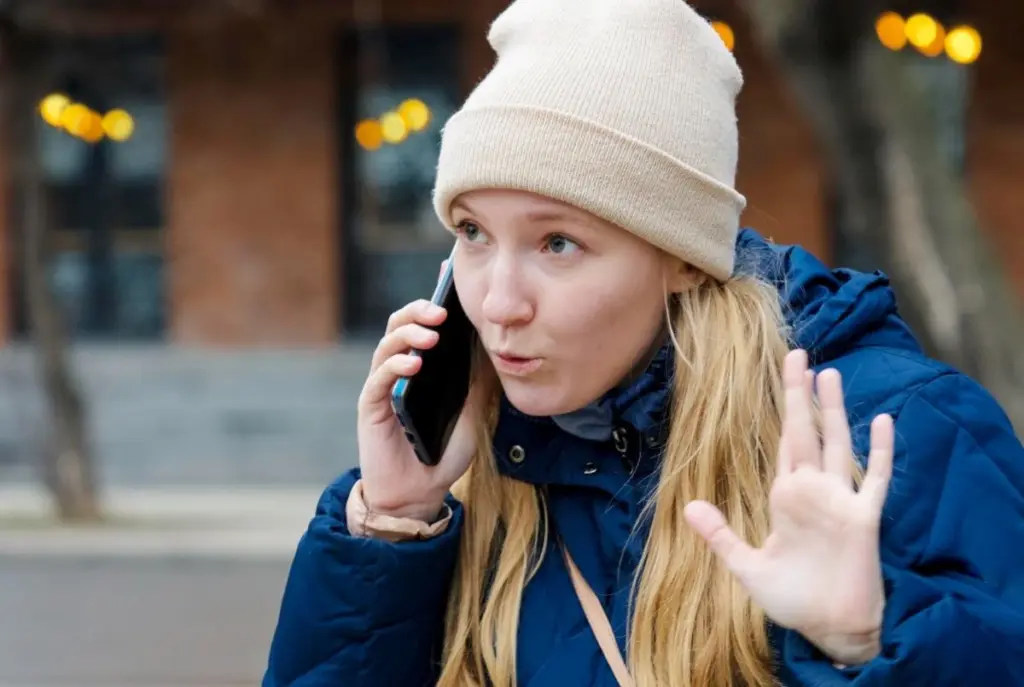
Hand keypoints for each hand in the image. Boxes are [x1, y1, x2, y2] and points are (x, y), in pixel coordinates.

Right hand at [356, 260, 479, 521]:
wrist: (422, 491)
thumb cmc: (445, 448)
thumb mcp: (474, 408)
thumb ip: (479, 377)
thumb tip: (494, 342)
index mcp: (423, 365)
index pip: (424, 322)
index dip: (433, 297)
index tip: (447, 275)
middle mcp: (399, 369)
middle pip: (400, 324)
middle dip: (419, 310)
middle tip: (442, 309)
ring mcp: (384, 386)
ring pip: (387, 345)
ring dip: (408, 334)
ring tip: (432, 334)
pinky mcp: (372, 407)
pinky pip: (379, 378)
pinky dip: (396, 366)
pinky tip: (414, 365)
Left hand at [684, 349, 893, 665]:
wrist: (830, 630)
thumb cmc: (793, 599)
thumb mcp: (747, 566)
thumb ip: (720, 535)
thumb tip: (688, 507)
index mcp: (786, 498)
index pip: (784, 443)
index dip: (781, 412)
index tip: (781, 380)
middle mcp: (813, 491)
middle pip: (805, 432)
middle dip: (799, 395)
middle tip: (796, 355)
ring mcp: (840, 502)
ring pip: (836, 444)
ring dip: (834, 410)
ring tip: (828, 373)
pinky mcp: (862, 519)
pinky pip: (874, 478)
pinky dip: (879, 451)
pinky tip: (885, 421)